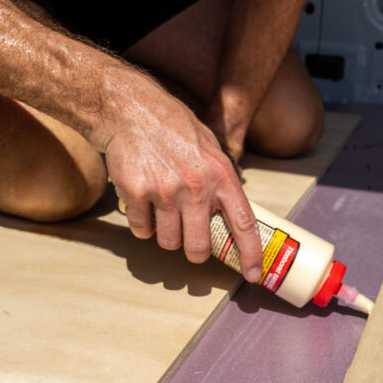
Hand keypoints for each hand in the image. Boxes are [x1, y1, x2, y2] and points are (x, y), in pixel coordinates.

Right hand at [103, 72, 261, 281]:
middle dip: (195, 252)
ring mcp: (165, 192)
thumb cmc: (172, 126)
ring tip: (164, 212)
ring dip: (167, 236)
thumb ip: (223, 176)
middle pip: (200, 247)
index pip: (243, 224)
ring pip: (169, 243)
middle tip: (190, 242)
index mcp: (221, 176)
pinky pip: (142, 230)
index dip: (250, 254)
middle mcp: (196, 187)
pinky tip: (144, 203)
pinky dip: (143, 224)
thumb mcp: (210, 146)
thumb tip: (234, 206)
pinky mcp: (137, 193)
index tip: (252, 273)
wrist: (130, 109)